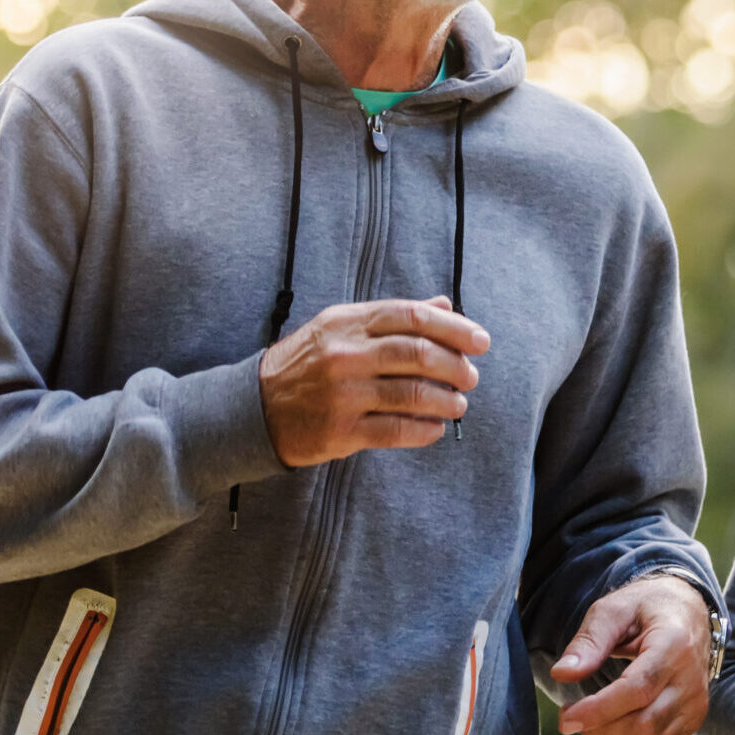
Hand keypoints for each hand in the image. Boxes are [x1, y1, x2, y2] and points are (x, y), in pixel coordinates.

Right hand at [258, 296, 487, 467]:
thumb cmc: (307, 364)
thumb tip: (444, 304)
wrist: (252, 408)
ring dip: (447, 401)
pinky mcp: (340, 431)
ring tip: (458, 405)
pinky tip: (435, 429)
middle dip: (456, 366)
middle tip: (471, 377)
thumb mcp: (341, 328)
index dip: (454, 328)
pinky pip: (397, 430)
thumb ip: (392, 318)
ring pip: (414, 395)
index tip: (481, 341)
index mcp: (348, 323)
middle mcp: (345, 355)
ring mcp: (342, 394)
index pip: (412, 316)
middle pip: (419, 354)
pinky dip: (426, 430)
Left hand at [549, 573, 712, 734]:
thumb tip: (561, 674)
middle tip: (568, 717)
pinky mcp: (694, 718)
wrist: (689, 612)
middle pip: (644, 724)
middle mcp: (692, 679)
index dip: (599, 710)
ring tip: (589, 719)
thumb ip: (589, 640)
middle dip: (598, 728)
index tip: (565, 718)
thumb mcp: (614, 609)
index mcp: (674, 645)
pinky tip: (611, 726)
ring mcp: (696, 702)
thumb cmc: (647, 608)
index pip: (638, 689)